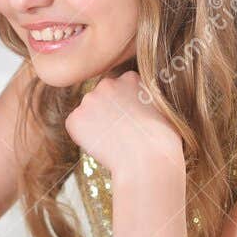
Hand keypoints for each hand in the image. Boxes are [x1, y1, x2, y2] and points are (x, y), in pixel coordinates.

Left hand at [63, 71, 182, 177]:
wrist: (148, 159)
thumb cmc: (162, 140)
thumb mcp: (162, 107)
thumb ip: (144, 98)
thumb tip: (137, 105)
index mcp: (130, 78)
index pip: (120, 88)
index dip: (125, 106)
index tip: (131, 120)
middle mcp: (107, 83)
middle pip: (101, 97)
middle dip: (107, 112)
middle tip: (120, 133)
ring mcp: (88, 100)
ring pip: (87, 112)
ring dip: (95, 124)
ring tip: (113, 141)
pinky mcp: (74, 119)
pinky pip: (76, 127)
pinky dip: (83, 137)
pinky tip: (102, 146)